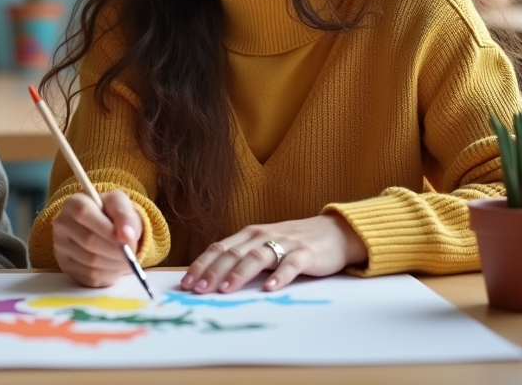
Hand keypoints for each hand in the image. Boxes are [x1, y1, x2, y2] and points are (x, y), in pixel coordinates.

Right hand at [52, 190, 142, 287]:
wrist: (105, 227)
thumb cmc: (112, 214)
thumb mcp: (121, 205)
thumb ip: (126, 216)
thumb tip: (127, 236)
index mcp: (73, 203)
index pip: (84, 213)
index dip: (108, 229)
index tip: (129, 240)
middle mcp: (62, 223)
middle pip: (88, 241)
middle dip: (116, 251)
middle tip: (132, 255)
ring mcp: (61, 246)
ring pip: (90, 261)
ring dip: (114, 265)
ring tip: (126, 261)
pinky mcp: (65, 265)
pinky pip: (88, 276)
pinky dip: (108, 275)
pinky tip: (115, 268)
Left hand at [180, 215, 367, 293]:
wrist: (334, 232)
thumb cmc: (293, 242)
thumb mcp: (264, 245)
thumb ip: (242, 258)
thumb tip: (212, 278)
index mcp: (249, 234)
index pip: (219, 248)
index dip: (201, 265)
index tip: (187, 283)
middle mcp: (263, 236)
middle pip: (233, 253)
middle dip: (213, 272)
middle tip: (199, 290)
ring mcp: (285, 243)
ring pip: (257, 257)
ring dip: (239, 273)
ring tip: (226, 289)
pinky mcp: (306, 254)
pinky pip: (291, 264)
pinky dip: (279, 276)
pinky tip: (269, 288)